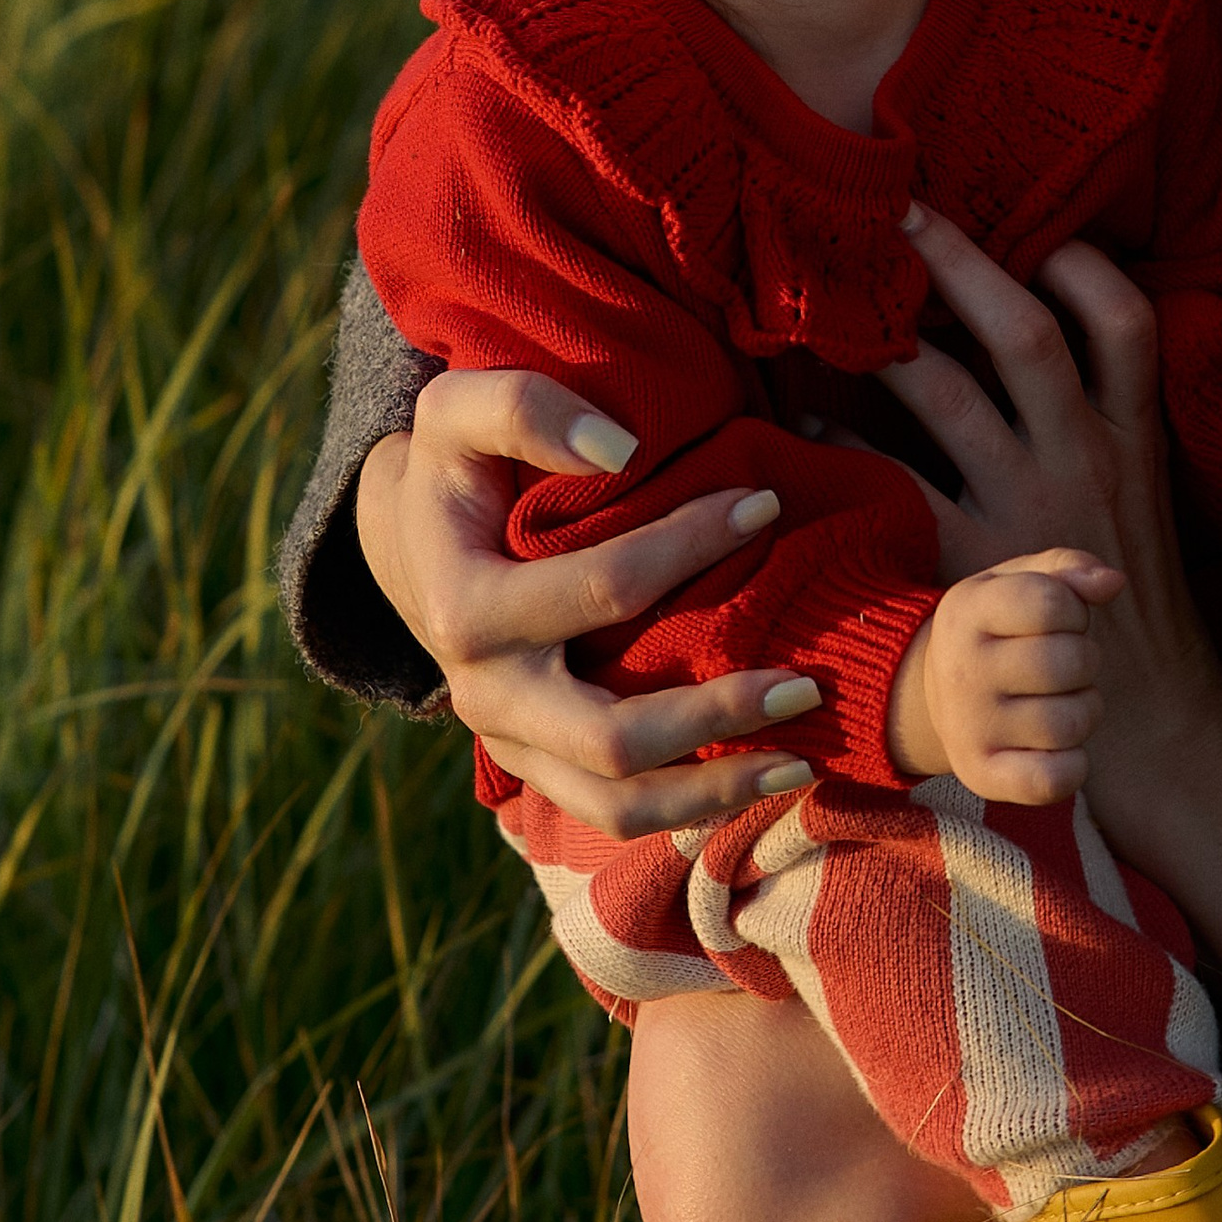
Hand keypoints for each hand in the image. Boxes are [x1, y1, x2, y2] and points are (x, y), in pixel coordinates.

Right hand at [355, 369, 823, 836]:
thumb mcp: (459, 412)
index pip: (602, 589)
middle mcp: (484, 696)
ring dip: (715, 790)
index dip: (691, 545)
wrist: (414, 546)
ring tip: (803, 763)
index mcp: (467, 611)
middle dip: (716, 714)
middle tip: (808, 685)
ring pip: (616, 804)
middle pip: (611, 737)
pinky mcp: (536, 770)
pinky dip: (691, 810)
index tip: (767, 506)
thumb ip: (524, 407)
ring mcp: (510, 745)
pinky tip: (760, 781)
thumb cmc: (455, 468)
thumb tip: (621, 450)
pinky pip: (615, 814)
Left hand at [879, 212, 1221, 963]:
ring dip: (887, 347)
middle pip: (1025, 334)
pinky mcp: (974, 566)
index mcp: (1134, 438)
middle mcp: (1082, 460)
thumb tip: (1052, 338)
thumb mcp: (1152, 496)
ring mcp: (1026, 511)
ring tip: (830, 304)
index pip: (1125, 322)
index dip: (1082, 263)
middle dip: (958, 264)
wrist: (1153, 720)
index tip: (1035, 226)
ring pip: (950, 399)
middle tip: (896, 211)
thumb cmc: (1140, 601)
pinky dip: (846, 448)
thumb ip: (1112, 422)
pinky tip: (805, 426)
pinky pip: (896, 486)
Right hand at [889, 551, 1127, 804]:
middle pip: (1069, 663)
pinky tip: (1058, 747)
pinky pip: (1055, 779)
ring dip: (1085, 710)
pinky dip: (1074, 765)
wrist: (930, 695)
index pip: (1052, 603)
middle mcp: (961, 670)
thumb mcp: (1015, 583)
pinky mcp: (982, 775)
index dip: (1076, 610)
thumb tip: (1113, 582)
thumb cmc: (996, 630)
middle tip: (1065, 665)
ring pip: (1070, 722)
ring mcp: (969, 727)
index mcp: (967, 611)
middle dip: (1085, 660)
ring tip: (1061, 701)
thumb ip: (1067, 569)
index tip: (1061, 620)